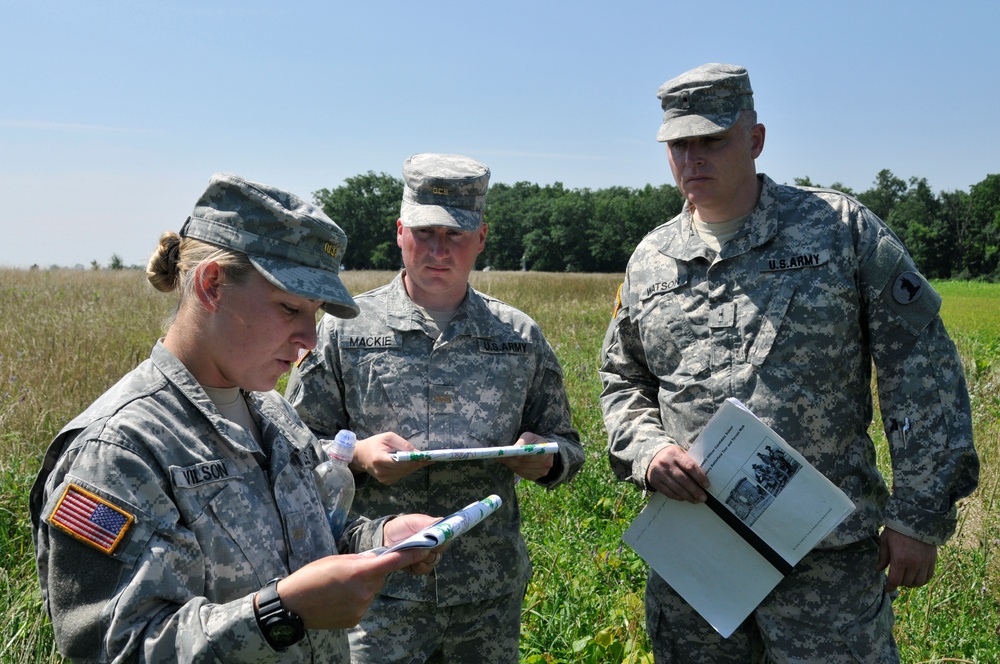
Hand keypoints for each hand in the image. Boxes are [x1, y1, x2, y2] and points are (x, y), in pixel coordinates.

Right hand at [270, 547, 429, 628]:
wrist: (293, 606)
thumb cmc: (311, 577)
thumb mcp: (337, 560)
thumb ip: (361, 560)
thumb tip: (377, 559)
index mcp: (360, 572)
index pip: (393, 562)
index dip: (412, 555)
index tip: (426, 548)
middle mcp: (364, 591)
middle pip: (379, 578)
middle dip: (370, 573)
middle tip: (349, 573)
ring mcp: (361, 607)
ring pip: (371, 591)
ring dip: (362, 587)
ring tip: (338, 588)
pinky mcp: (356, 618)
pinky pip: (362, 604)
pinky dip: (355, 600)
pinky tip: (338, 600)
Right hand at [351, 432, 431, 484]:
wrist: (360, 456)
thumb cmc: (374, 443)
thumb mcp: (388, 437)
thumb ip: (402, 444)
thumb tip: (417, 452)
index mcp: (379, 459)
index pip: (400, 461)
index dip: (414, 460)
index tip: (427, 457)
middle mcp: (381, 471)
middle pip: (405, 468)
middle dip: (418, 463)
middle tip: (432, 458)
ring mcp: (383, 478)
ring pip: (405, 472)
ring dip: (415, 466)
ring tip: (426, 460)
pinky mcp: (386, 481)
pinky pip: (401, 475)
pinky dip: (409, 469)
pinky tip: (415, 464)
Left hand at [383, 513, 446, 575]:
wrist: (385, 539)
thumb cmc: (401, 527)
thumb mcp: (412, 521)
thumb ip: (426, 522)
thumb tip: (442, 521)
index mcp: (435, 533)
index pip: (447, 536)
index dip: (443, 538)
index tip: (436, 538)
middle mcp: (435, 545)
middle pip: (441, 550)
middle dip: (431, 548)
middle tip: (420, 543)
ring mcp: (427, 557)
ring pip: (433, 560)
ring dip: (423, 557)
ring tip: (411, 551)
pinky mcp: (419, 567)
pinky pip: (425, 569)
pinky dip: (418, 566)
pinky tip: (410, 560)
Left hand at [496, 432, 554, 480]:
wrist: (541, 451)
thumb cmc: (533, 441)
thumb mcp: (529, 436)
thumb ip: (522, 442)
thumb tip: (510, 450)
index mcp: (547, 450)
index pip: (533, 454)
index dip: (521, 454)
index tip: (511, 453)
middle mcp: (546, 463)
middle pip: (526, 463)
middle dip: (513, 459)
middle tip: (501, 456)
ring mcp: (541, 472)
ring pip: (522, 469)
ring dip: (512, 464)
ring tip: (506, 458)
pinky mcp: (535, 477)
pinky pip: (522, 474)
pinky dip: (515, 469)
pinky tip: (513, 463)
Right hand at [646, 445, 708, 502]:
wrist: (650, 457)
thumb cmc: (671, 456)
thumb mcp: (679, 453)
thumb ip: (689, 462)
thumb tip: (703, 478)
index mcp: (674, 453)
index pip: (690, 466)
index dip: (699, 477)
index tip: (706, 485)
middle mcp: (666, 463)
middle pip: (683, 480)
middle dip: (695, 490)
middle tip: (703, 497)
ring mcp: (659, 473)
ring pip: (676, 488)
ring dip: (688, 496)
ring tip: (696, 500)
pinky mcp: (655, 482)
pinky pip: (668, 492)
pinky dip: (678, 497)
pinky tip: (685, 498)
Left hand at [877, 528, 937, 592]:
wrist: (917, 519)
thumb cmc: (897, 529)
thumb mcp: (885, 541)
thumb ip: (882, 557)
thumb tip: (878, 569)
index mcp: (900, 560)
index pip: (895, 581)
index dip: (890, 587)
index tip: (887, 589)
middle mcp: (913, 564)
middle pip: (906, 583)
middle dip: (899, 583)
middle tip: (895, 578)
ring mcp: (924, 563)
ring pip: (918, 582)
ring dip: (911, 583)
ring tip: (905, 578)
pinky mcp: (932, 561)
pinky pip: (929, 576)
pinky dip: (922, 580)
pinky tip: (916, 576)